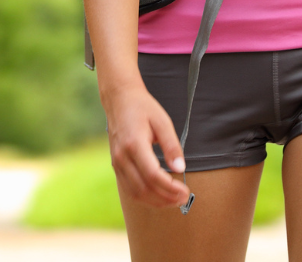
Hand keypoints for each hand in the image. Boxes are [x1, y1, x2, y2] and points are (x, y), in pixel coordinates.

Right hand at [104, 82, 190, 208]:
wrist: (119, 99)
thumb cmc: (142, 108)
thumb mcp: (162, 121)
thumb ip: (172, 145)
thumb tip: (180, 168)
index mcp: (134, 144)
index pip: (152, 175)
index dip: (170, 187)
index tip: (185, 191)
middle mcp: (122, 157)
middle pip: (144, 188)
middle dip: (165, 198)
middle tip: (183, 198)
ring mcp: (117, 163)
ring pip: (135, 193)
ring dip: (156, 201)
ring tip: (174, 200)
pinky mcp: (116, 166)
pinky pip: (129, 189)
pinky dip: (145, 197)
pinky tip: (159, 196)